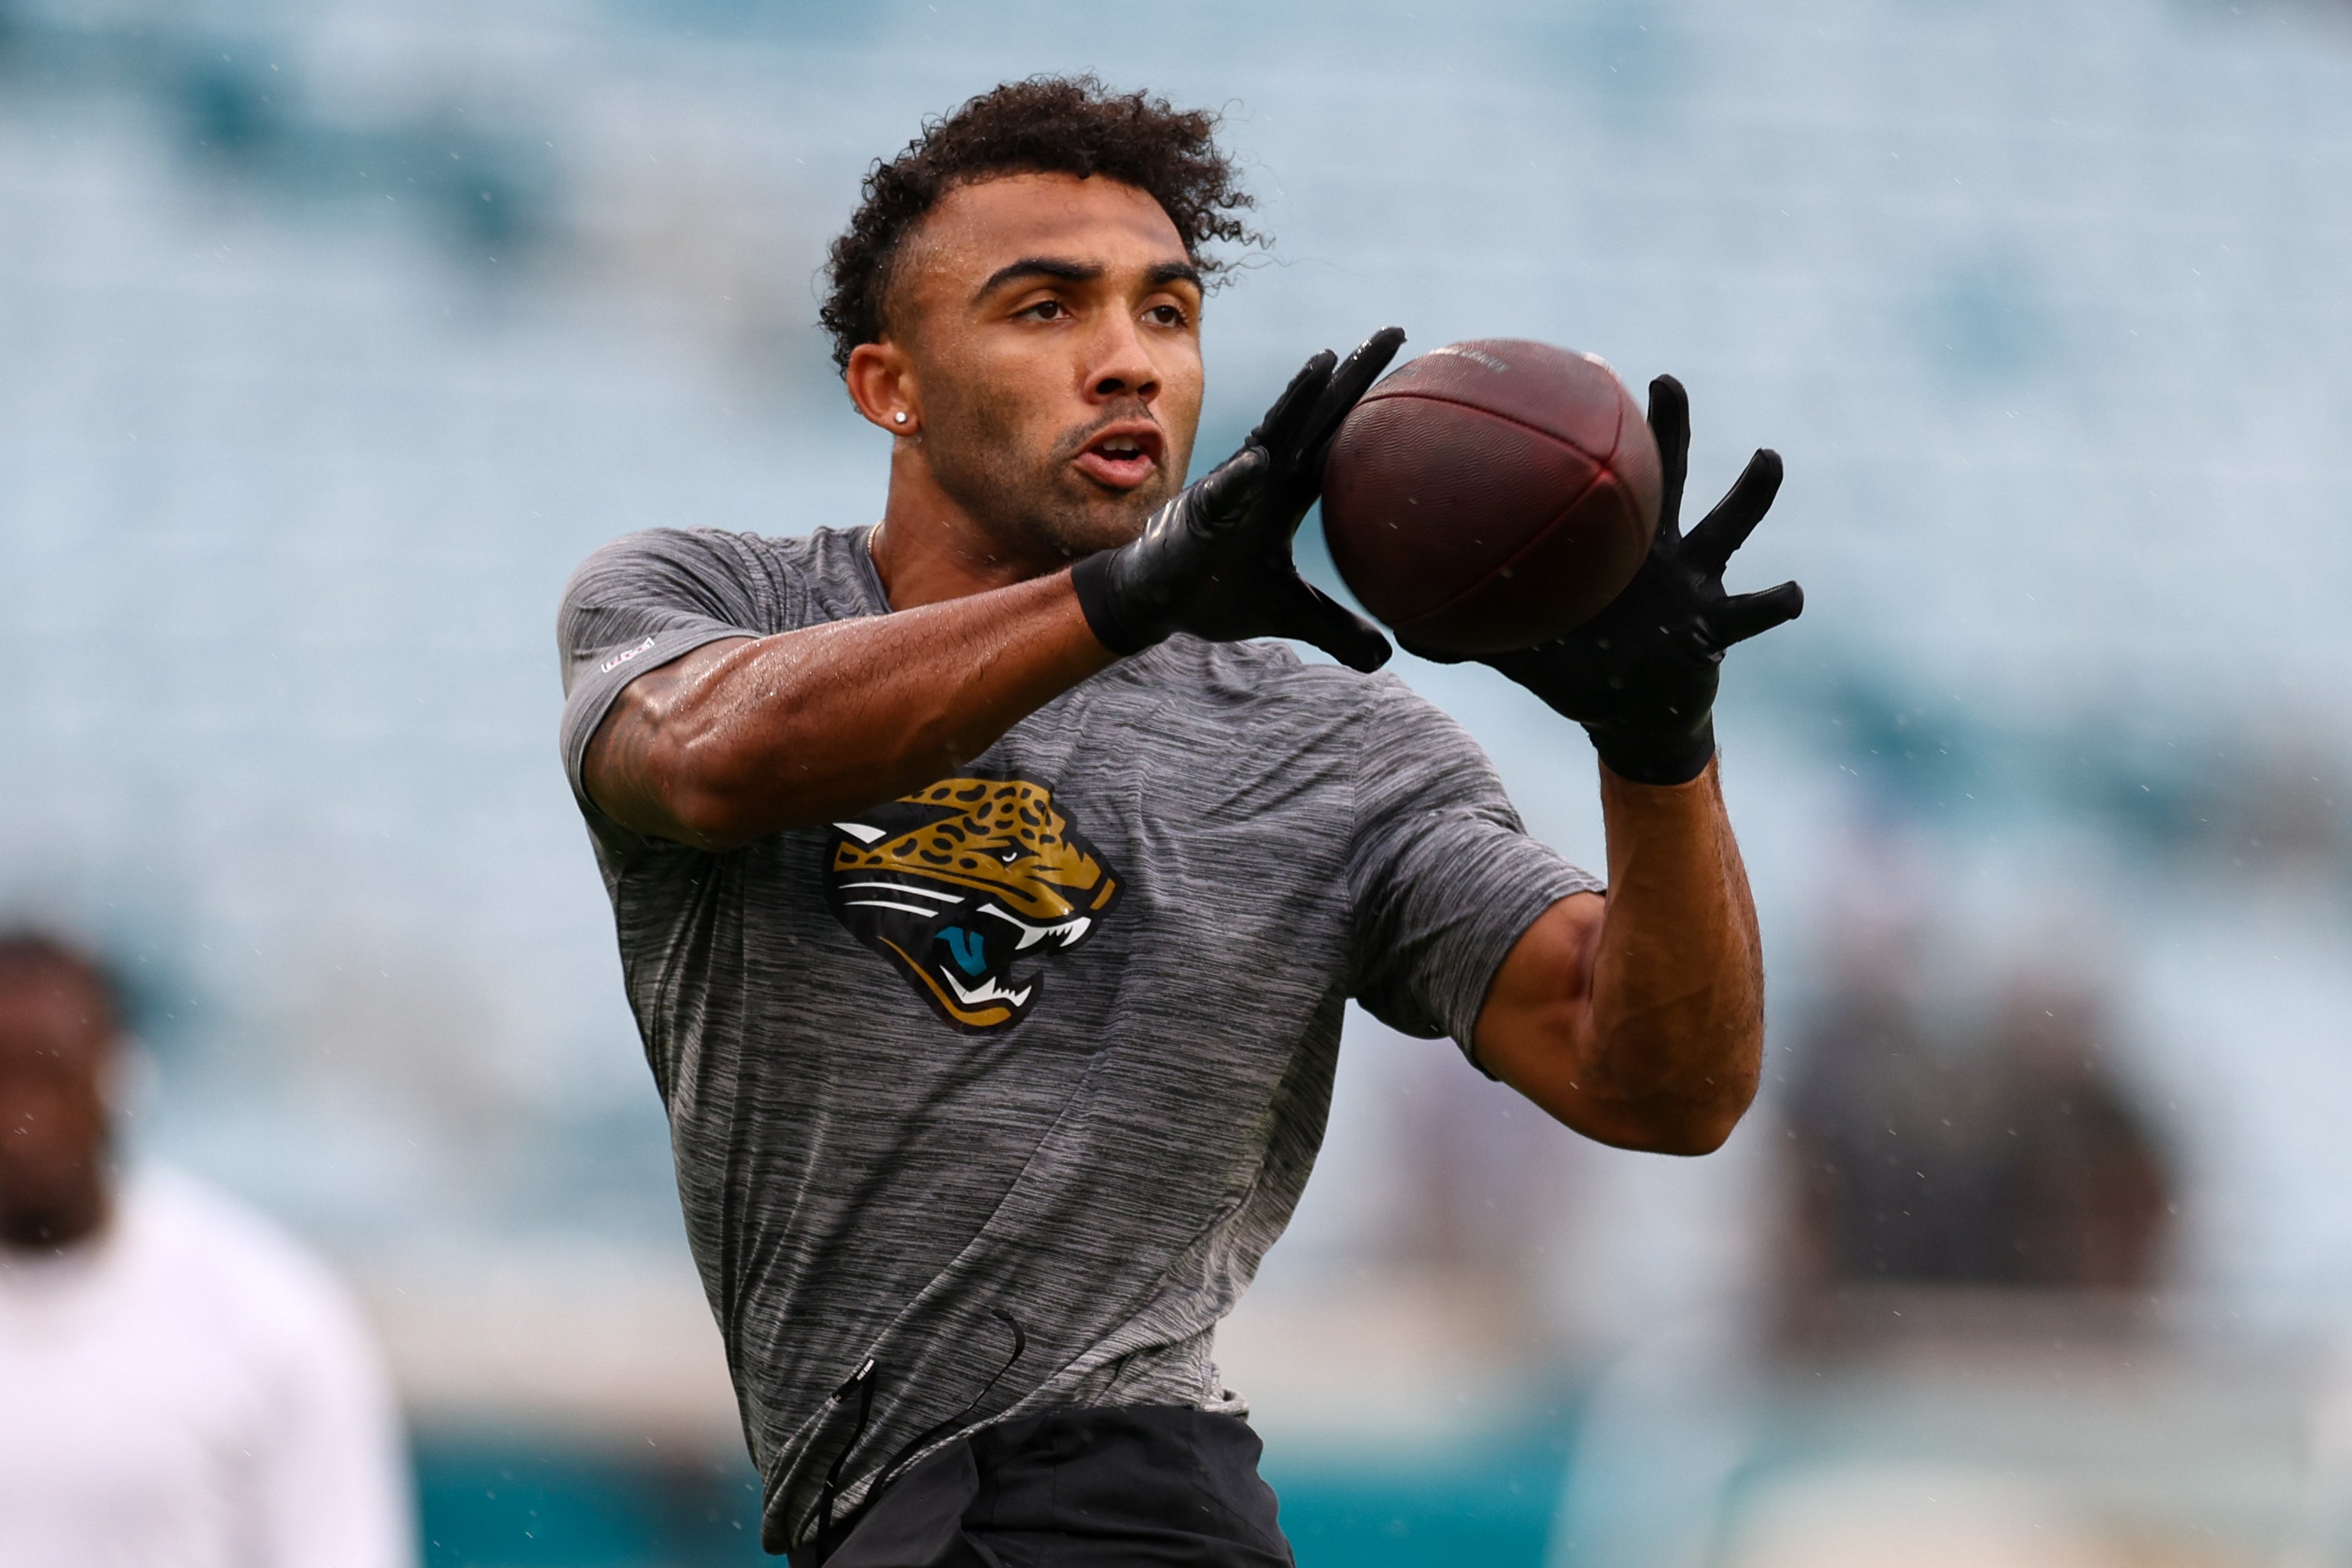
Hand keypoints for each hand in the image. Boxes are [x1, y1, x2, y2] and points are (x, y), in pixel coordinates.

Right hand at [1070, 327, 1405, 672]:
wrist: (1158, 599)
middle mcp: (1268, 477)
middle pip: (1317, 416)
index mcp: (1292, 490)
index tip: (1418, 361)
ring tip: (1325, 362)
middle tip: (1393, 331)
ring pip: (1271, 435)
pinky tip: (1257, 462)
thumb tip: (1386, 659)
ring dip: (1297, 399)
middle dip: (1353, 373)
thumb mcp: (1291, 614)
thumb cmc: (1220, 591)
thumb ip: (1337, 629)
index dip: (1376, 400)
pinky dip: (1240, 479)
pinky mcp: (1201, 517)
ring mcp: (1234, 491)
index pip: (1343, 436)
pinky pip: (1222, 496)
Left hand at [1416, 375, 1802, 783]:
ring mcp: (1697, 582)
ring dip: (1751, 493)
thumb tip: (1402, 633)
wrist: (1634, 714)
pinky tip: (1792, 590)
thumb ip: (1476, 637)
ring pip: (1729, 527)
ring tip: (1767, 457)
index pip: (1607, 477)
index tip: (1588, 374)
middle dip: (1670, 429)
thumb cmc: (1582, 670)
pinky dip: (1775, 600)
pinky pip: (1752, 611)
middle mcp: (1661, 551)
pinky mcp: (1719, 627)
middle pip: (1669, 477)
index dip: (1599, 433)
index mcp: (1614, 545)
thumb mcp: (1526, 651)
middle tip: (1667, 381)